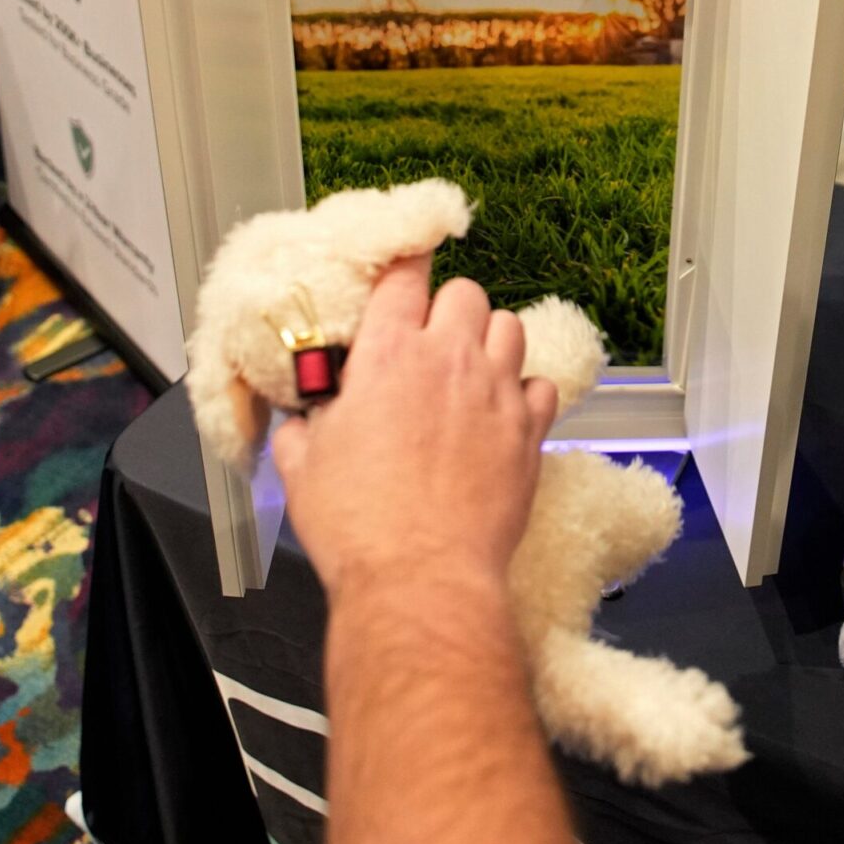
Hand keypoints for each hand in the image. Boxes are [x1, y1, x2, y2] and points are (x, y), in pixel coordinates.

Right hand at [271, 256, 558, 599]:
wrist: (421, 578)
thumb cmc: (361, 527)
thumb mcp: (302, 468)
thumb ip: (304, 430)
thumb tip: (302, 424)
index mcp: (387, 354)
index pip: (405, 275)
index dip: (406, 266)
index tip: (406, 267)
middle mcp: (449, 360)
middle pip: (466, 291)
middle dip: (449, 308)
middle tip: (432, 339)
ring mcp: (495, 393)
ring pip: (511, 326)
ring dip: (492, 340)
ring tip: (473, 368)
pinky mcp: (529, 432)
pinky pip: (541, 386)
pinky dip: (525, 392)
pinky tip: (504, 414)